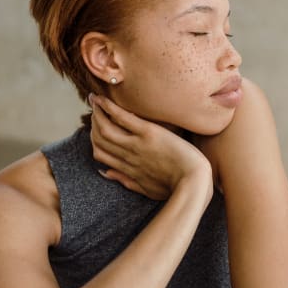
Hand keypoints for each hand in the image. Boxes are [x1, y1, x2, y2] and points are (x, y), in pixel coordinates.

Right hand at [88, 93, 212, 199]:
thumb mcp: (147, 189)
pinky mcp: (148, 133)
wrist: (193, 182)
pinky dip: (108, 107)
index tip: (95, 129)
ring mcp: (136, 144)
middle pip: (100, 139)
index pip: (100, 154)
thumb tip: (105, 173)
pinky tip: (101, 98)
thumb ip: (126, 180)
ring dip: (97, 112)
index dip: (94, 140)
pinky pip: (122, 118)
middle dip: (94, 123)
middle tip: (95, 109)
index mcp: (128, 169)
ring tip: (95, 100)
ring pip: (105, 128)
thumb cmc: (175, 187)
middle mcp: (128, 155)